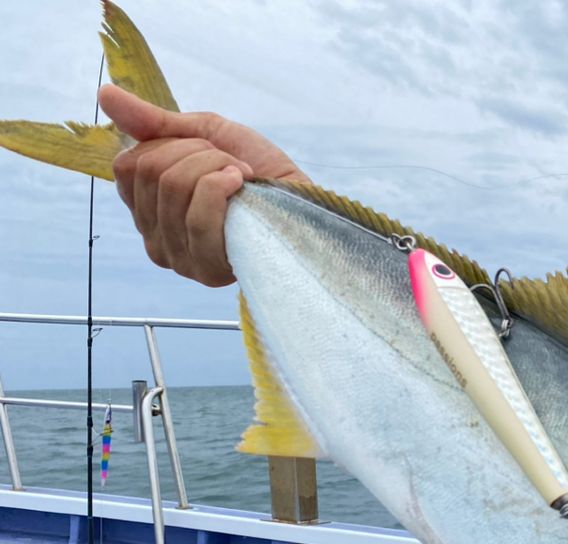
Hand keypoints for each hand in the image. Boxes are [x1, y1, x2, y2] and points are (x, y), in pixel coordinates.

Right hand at [97, 84, 310, 286]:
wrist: (306, 204)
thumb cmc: (262, 173)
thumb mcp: (207, 134)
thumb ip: (155, 123)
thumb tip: (105, 94)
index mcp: (148, 209)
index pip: (127, 166)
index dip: (170, 145)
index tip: (207, 149)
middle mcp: (156, 239)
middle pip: (149, 172)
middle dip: (197, 152)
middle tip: (231, 165)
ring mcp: (179, 258)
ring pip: (172, 187)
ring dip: (215, 167)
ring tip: (241, 179)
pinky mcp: (207, 270)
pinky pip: (197, 218)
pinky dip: (222, 189)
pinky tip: (243, 189)